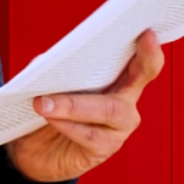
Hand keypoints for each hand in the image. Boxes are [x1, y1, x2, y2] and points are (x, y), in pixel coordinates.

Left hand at [6, 29, 164, 182]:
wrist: (35, 150)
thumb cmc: (51, 108)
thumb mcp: (51, 81)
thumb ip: (56, 67)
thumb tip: (51, 61)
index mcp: (117, 77)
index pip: (140, 58)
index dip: (148, 48)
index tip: (148, 33)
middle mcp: (126, 100)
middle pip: (142, 77)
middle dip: (142, 59)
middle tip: (140, 39)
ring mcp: (119, 127)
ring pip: (108, 109)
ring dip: (73, 104)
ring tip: (45, 101)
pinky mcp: (104, 149)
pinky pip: (90, 135)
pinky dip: (67, 124)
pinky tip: (50, 116)